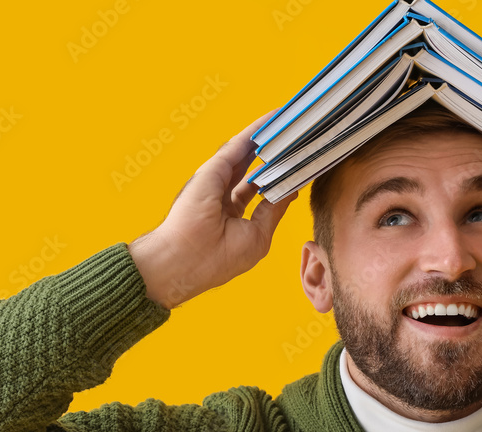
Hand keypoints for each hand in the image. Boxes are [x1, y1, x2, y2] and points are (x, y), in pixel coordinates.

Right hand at [128, 111, 297, 308]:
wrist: (185, 261)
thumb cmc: (216, 258)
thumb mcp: (257, 236)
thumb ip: (272, 210)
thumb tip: (290, 190)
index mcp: (231, 215)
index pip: (258, 190)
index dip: (276, 177)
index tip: (296, 164)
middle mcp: (222, 194)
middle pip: (252, 168)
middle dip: (274, 154)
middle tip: (296, 137)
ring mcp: (216, 181)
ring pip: (246, 153)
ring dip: (267, 137)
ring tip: (290, 121)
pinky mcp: (213, 170)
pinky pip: (239, 145)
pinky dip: (256, 131)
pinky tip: (273, 119)